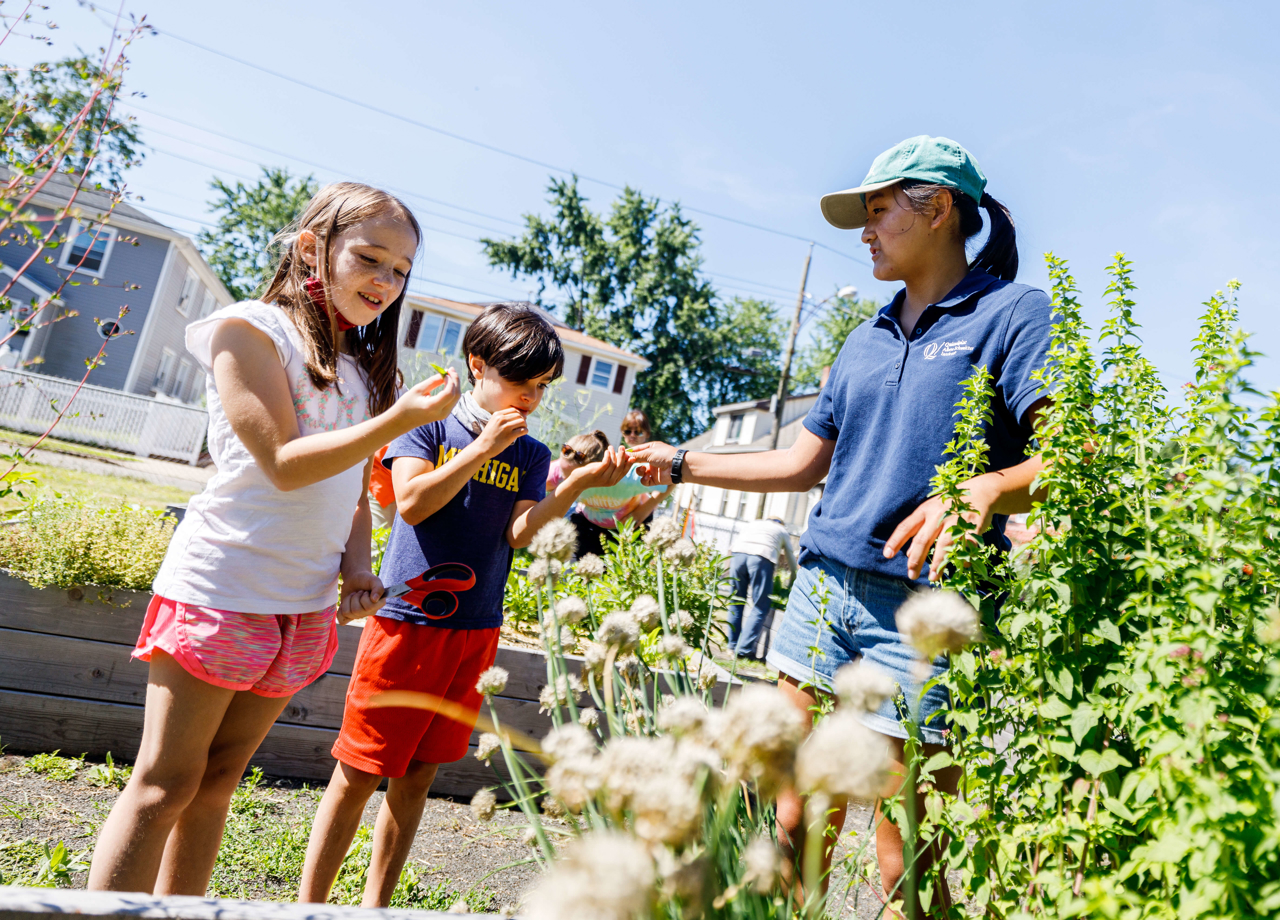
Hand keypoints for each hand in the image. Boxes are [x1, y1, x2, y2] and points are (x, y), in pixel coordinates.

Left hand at [339, 569, 384, 624]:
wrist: (354, 579)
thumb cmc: (365, 579)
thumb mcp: (373, 580)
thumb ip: (378, 588)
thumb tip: (375, 600)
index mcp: (379, 604)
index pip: (369, 607)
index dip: (364, 598)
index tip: (366, 591)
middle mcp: (370, 612)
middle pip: (356, 611)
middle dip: (354, 597)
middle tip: (358, 592)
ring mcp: (359, 615)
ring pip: (347, 613)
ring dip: (348, 600)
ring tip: (353, 595)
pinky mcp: (349, 616)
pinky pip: (342, 620)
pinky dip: (340, 610)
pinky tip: (345, 603)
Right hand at [396, 369, 459, 426]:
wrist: (402, 421)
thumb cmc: (407, 403)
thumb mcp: (418, 389)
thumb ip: (433, 381)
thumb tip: (446, 373)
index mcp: (433, 407)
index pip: (449, 393)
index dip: (450, 381)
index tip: (444, 372)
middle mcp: (441, 413)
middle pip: (456, 395)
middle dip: (455, 380)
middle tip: (451, 369)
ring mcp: (444, 415)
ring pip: (456, 398)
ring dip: (455, 384)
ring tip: (449, 373)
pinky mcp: (444, 414)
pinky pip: (452, 400)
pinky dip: (452, 390)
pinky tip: (448, 382)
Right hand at [475, 406, 528, 456]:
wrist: (482, 447)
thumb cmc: (490, 436)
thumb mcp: (493, 422)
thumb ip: (503, 418)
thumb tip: (520, 415)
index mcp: (497, 414)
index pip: (514, 410)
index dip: (520, 414)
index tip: (521, 419)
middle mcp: (501, 419)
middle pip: (519, 415)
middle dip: (523, 419)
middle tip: (523, 425)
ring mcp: (506, 427)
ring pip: (522, 421)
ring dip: (525, 425)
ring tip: (522, 429)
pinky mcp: (509, 436)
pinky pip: (523, 430)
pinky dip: (525, 431)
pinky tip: (523, 433)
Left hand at [569, 446, 633, 490]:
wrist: (578, 481)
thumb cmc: (592, 473)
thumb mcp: (604, 470)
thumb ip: (613, 465)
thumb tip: (624, 455)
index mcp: (614, 481)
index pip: (624, 471)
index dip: (629, 462)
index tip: (631, 455)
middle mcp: (610, 481)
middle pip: (620, 467)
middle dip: (622, 455)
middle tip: (622, 446)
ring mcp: (603, 478)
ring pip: (613, 464)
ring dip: (613, 453)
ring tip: (611, 447)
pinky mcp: (596, 473)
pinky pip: (606, 462)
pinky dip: (607, 455)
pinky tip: (606, 451)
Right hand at [627, 441, 676, 486]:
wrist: (677, 467)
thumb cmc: (665, 455)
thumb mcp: (649, 453)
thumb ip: (637, 455)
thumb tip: (625, 455)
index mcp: (651, 449)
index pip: (637, 450)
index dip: (629, 453)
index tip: (621, 455)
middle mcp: (651, 458)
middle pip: (637, 461)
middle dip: (632, 463)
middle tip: (626, 464)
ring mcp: (653, 469)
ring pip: (640, 471)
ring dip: (639, 471)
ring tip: (643, 470)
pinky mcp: (655, 479)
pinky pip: (645, 480)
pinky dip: (644, 479)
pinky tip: (647, 477)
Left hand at [883, 475, 999, 581]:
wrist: (980, 490)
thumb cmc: (950, 504)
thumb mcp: (931, 513)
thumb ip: (919, 531)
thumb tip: (908, 553)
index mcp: (925, 510)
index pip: (906, 527)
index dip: (896, 541)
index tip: (887, 555)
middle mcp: (938, 514)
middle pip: (923, 539)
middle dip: (916, 559)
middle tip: (911, 574)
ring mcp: (955, 519)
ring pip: (944, 544)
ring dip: (938, 562)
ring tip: (933, 577)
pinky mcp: (972, 524)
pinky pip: (966, 544)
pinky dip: (964, 556)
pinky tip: (962, 566)